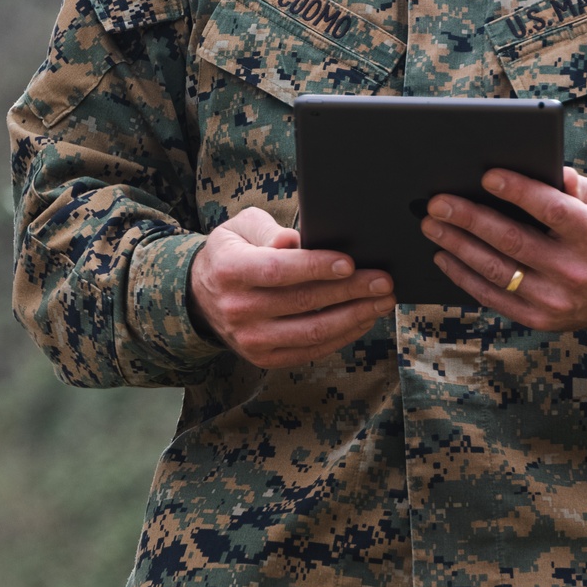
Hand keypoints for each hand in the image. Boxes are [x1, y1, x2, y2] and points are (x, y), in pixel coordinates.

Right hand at [188, 206, 394, 366]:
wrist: (202, 295)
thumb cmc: (233, 252)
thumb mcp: (240, 227)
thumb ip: (267, 229)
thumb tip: (293, 240)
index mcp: (230, 270)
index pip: (279, 270)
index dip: (316, 267)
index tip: (350, 262)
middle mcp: (238, 308)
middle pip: (304, 302)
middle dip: (350, 291)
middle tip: (384, 281)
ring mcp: (251, 339)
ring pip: (312, 331)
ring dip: (355, 316)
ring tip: (382, 301)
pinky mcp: (265, 358)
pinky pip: (311, 349)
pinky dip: (342, 335)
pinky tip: (364, 318)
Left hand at [421, 167, 586, 330]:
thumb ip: (581, 186)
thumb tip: (552, 171)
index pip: (551, 209)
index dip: (518, 191)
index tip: (488, 176)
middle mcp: (575, 270)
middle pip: (513, 240)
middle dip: (470, 218)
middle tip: (438, 202)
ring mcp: (555, 299)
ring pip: (496, 270)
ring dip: (458, 246)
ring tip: (433, 226)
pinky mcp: (540, 319)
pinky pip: (494, 298)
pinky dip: (465, 278)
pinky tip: (445, 257)